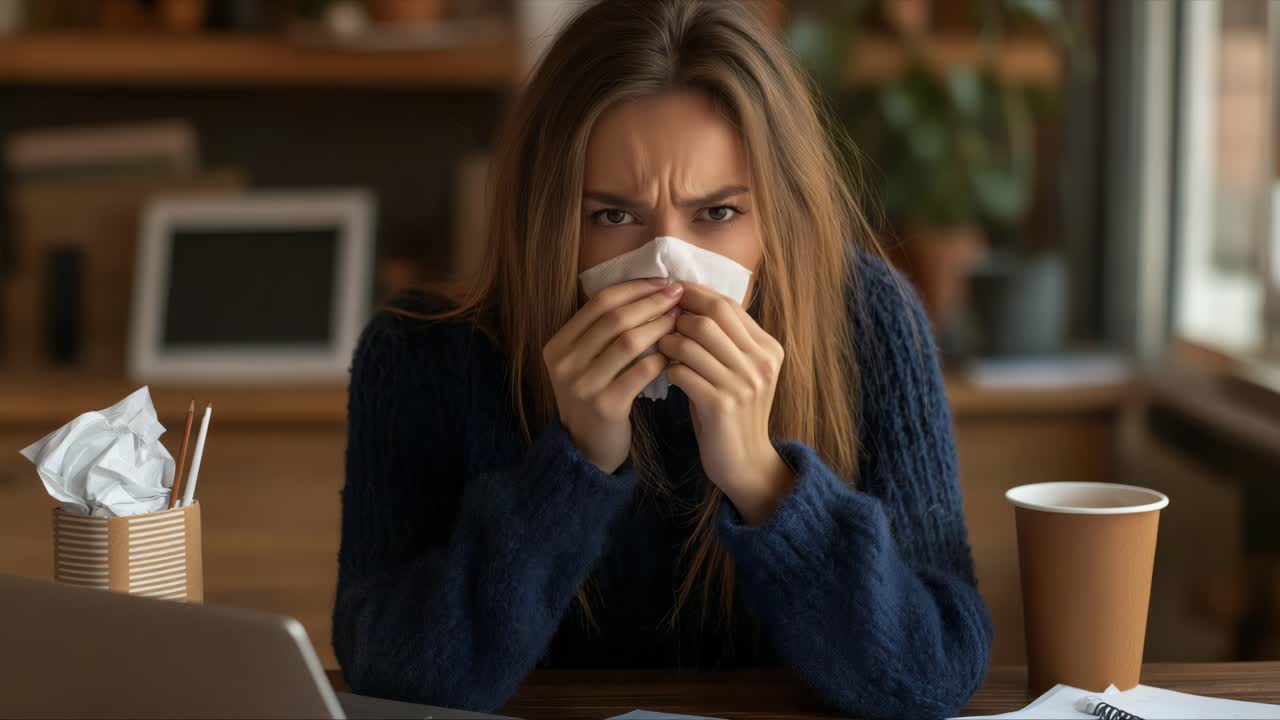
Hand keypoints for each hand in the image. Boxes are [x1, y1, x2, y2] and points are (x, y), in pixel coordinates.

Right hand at [544, 278, 683, 472]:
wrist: (586, 448)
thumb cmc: (595, 396)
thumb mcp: (585, 362)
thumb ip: (604, 331)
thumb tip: (649, 289)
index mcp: (558, 345)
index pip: (599, 302)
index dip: (634, 288)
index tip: (663, 281)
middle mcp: (565, 363)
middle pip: (614, 318)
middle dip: (652, 302)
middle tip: (679, 294)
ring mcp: (582, 385)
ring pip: (629, 341)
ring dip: (660, 326)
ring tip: (681, 319)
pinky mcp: (605, 406)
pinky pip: (641, 371)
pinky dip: (661, 357)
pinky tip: (675, 352)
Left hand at [657, 284, 793, 525]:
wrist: (746, 462)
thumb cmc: (733, 411)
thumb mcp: (739, 371)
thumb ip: (724, 340)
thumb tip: (685, 301)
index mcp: (768, 348)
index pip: (728, 305)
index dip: (696, 294)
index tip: (670, 291)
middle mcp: (760, 363)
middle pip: (711, 317)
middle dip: (679, 315)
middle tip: (660, 322)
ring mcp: (743, 384)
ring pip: (693, 341)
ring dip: (669, 341)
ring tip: (661, 348)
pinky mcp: (722, 405)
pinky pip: (683, 371)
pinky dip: (669, 368)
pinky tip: (666, 373)